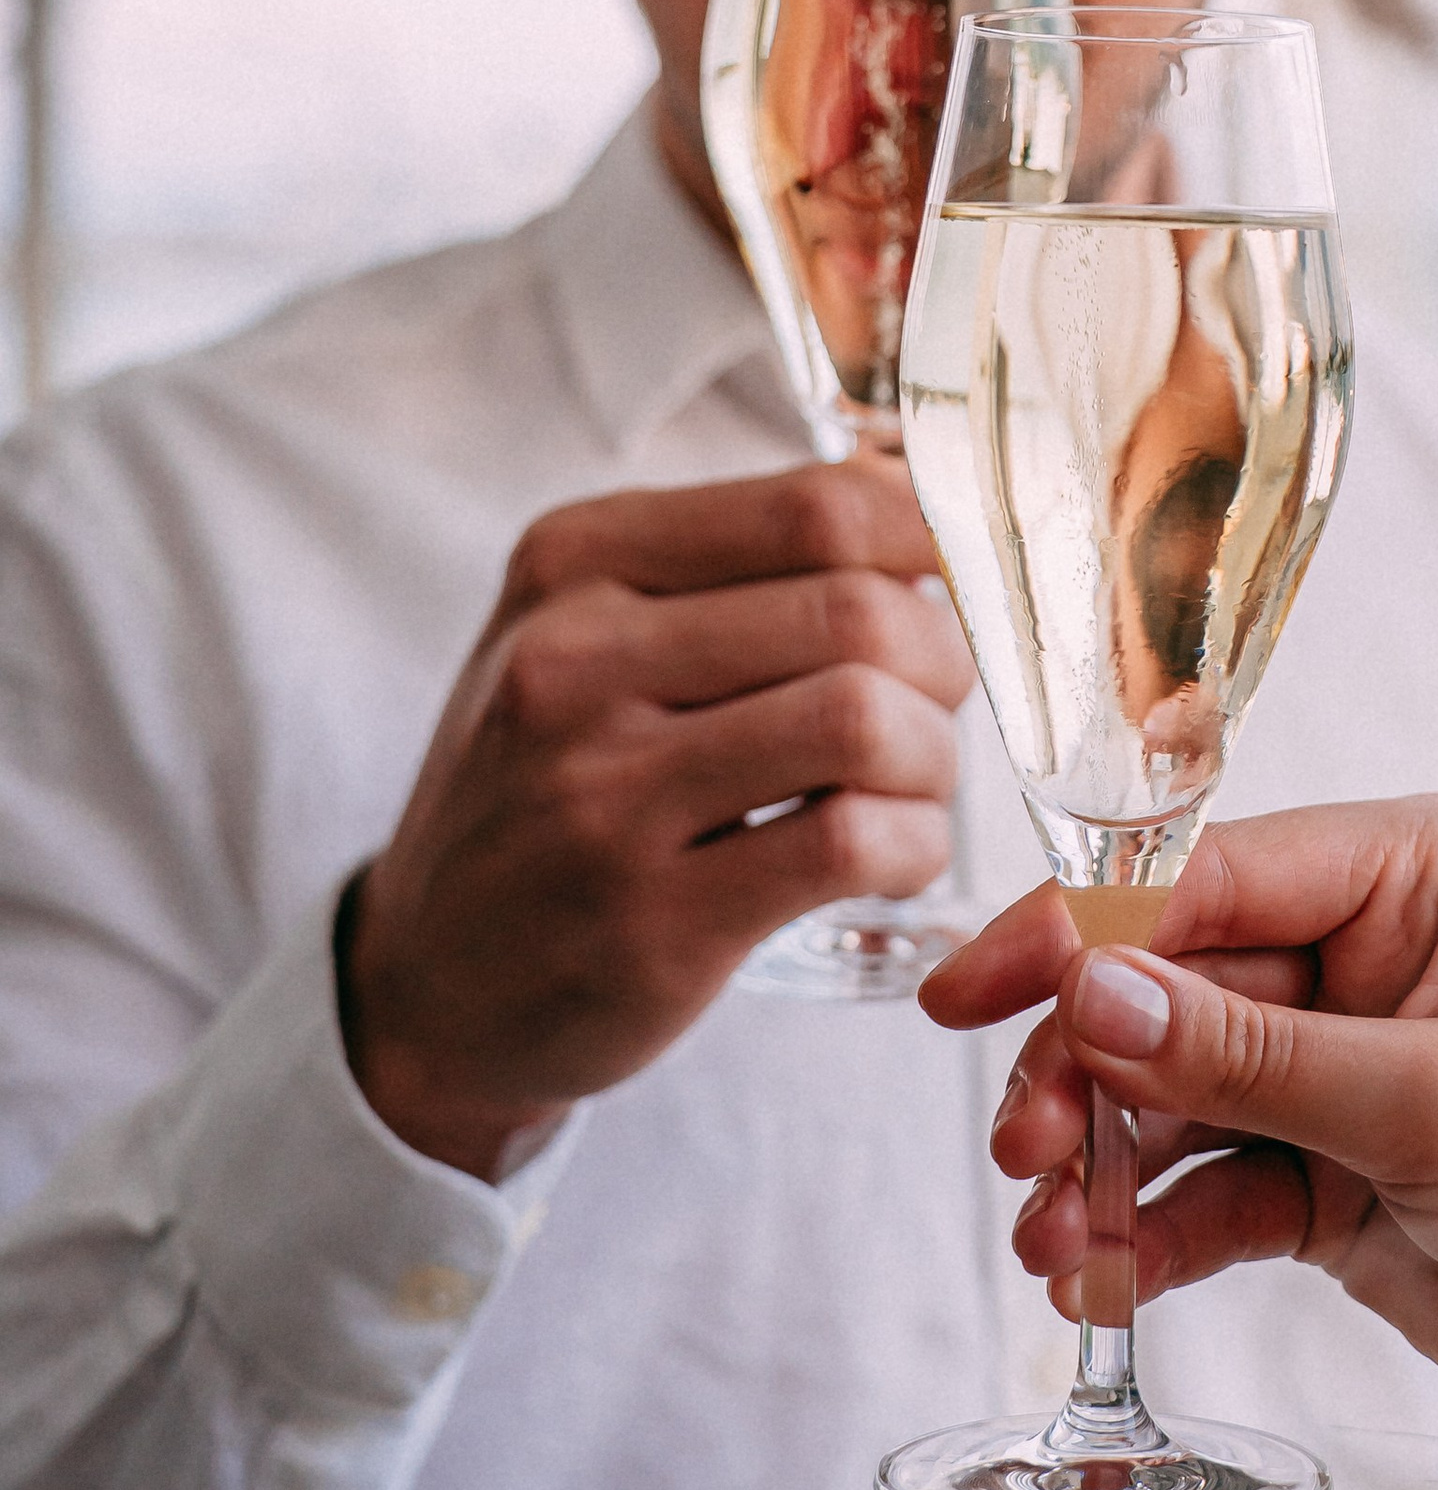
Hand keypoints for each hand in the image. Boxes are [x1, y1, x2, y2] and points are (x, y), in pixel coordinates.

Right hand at [345, 457, 975, 1177]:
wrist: (425, 986)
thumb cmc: (551, 785)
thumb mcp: (592, 636)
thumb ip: (738, 566)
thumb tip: (923, 503)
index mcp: (574, 562)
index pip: (815, 506)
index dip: (931, 539)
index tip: (960, 583)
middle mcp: (573, 662)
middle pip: (857, 611)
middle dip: (944, 660)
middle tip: (941, 704)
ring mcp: (603, 797)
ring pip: (862, 719)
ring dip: (934, 755)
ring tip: (916, 783)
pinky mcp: (651, 923)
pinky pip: (848, 843)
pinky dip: (914, 843)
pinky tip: (896, 853)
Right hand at [919, 797, 1437, 1433]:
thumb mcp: (1435, 1101)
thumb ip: (1255, 1055)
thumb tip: (1095, 993)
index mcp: (1410, 872)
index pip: (1209, 877)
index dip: (1080, 930)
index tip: (975, 989)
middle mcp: (1363, 950)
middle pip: (1168, 987)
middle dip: (1086, 1069)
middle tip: (1029, 1150)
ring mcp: (1336, 1062)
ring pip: (1170, 1092)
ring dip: (1103, 1161)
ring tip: (1056, 1236)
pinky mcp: (1324, 1171)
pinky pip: (1206, 1185)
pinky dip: (1147, 1231)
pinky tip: (1103, 1277)